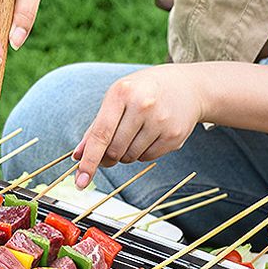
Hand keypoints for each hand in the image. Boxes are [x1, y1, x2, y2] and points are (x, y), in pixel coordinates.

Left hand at [73, 64, 206, 187]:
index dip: (89, 161)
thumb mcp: (117, 99)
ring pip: (129, 157)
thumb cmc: (144, 92)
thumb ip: (96, 127)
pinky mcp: (174, 135)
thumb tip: (78, 156)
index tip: (80, 181)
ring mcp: (161, 121)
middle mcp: (143, 105)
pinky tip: (150, 135)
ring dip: (125, 154)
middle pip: (114, 150)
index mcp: (122, 93)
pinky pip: (146, 158)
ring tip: (135, 133)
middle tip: (111, 148)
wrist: (189, 87)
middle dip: (108, 156)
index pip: (100, 134)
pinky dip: (142, 153)